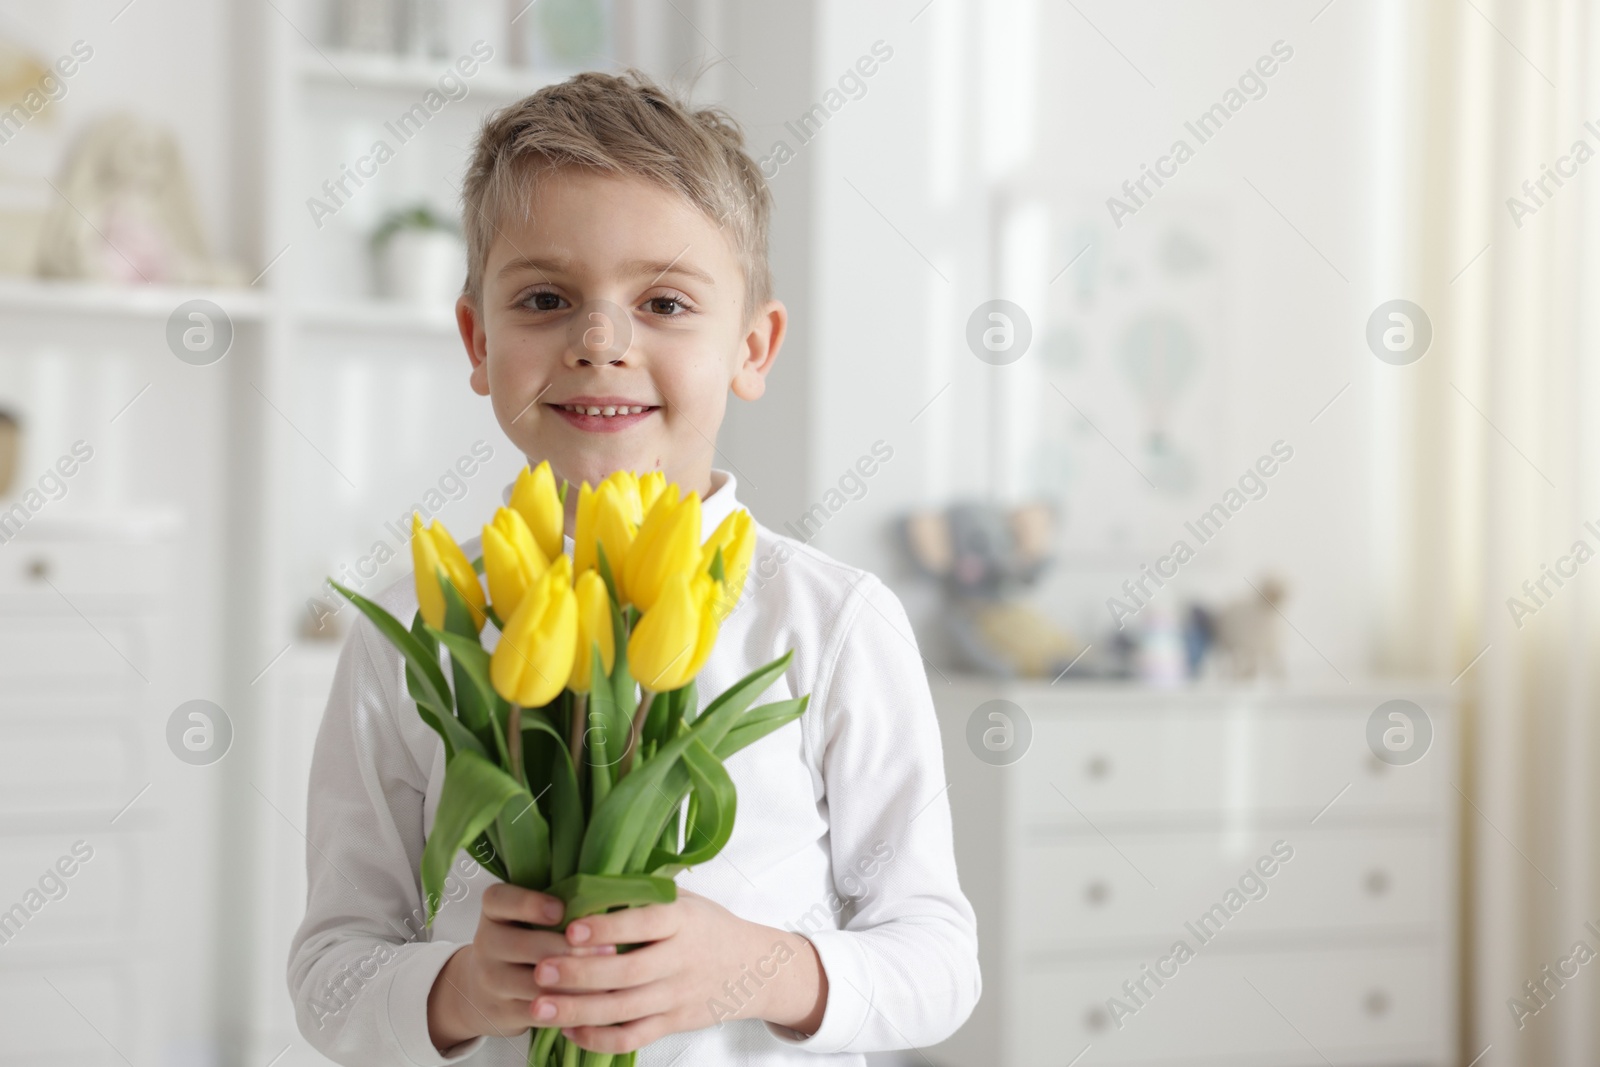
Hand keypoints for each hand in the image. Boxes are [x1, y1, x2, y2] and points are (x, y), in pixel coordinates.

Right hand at [426, 883, 616, 1051]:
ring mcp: (491, 980)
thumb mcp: (527, 915)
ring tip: (612, 980)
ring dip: (578, 984)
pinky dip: (570, 1009)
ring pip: (537, 984)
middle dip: (572, 950)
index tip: (562, 910)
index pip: (501, 899)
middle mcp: (486, 942)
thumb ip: (557, 902)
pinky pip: (540, 1012)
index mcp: (493, 910)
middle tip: (610, 950)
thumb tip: (604, 897)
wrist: (482, 989)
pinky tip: (596, 1004)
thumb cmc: (523, 939)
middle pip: (527, 946)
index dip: (530, 904)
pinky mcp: (502, 1012)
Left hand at [526, 888, 828, 1054]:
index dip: (608, 928)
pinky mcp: (674, 1022)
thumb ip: (643, 894)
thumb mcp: (684, 900)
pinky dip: (600, 1038)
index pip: (644, 924)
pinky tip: (570, 1030)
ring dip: (578, 1011)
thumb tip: (586, 882)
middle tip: (541, 970)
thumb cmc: (708, 926)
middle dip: (580, 974)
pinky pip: (633, 1037)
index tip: (571, 928)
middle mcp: (681, 959)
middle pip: (628, 972)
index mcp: (682, 921)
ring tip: (539, 1007)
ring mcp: (677, 995)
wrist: (753, 968)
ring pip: (624, 1010)